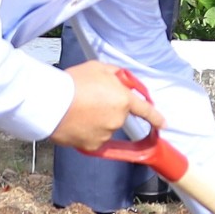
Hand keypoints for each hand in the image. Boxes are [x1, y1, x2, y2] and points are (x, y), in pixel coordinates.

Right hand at [47, 58, 167, 152]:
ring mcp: (105, 134)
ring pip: (105, 127)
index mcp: (123, 99)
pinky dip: (87, 132)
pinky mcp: (92, 145)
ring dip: (97, 121)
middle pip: (119, 115)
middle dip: (109, 108)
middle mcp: (117, 119)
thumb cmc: (73, 82)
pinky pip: (94, 138)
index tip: (163, 124)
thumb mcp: (99, 68)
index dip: (156, 117)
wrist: (50, 102)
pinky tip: (75, 122)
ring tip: (78, 109)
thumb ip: (116, 75)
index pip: (146, 110)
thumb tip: (123, 82)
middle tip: (89, 99)